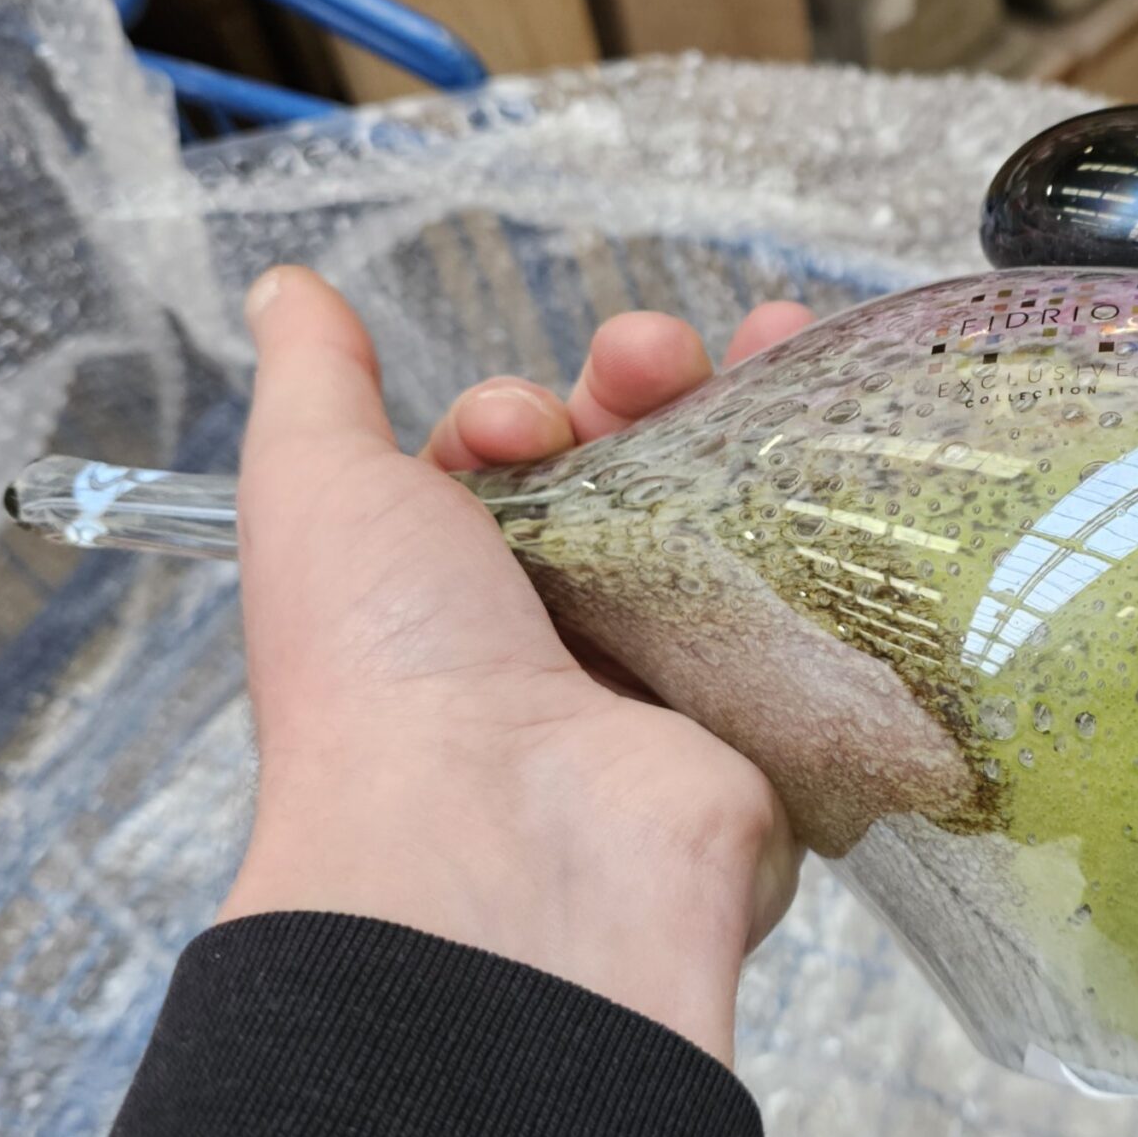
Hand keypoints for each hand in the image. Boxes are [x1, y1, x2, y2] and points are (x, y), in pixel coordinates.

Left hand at [219, 265, 815, 1063]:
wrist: (497, 846)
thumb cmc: (379, 673)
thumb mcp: (314, 485)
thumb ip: (314, 382)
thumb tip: (289, 290)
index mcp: (453, 598)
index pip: (521, 472)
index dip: (533, 409)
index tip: (528, 417)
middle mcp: (565, 644)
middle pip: (637, 479)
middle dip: (654, 391)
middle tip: (658, 360)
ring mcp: (673, 683)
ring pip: (734, 526)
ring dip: (755, 420)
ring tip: (769, 344)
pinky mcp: (765, 720)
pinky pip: (817, 606)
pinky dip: (839, 521)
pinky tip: (849, 442)